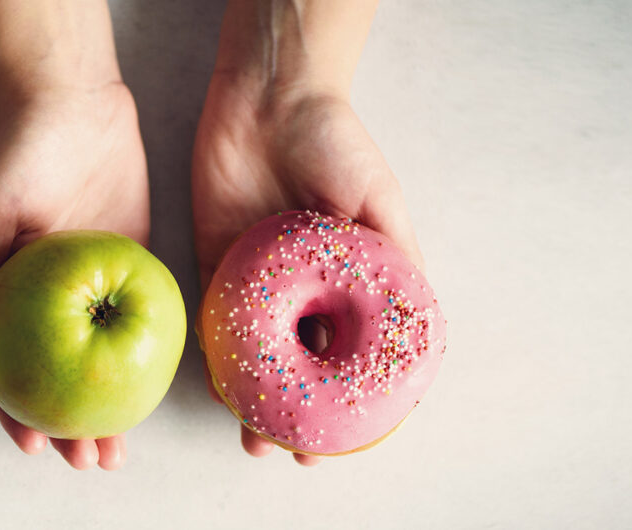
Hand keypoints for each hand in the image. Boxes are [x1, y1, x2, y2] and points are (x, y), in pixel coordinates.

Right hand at [0, 83, 147, 469]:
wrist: (73, 102)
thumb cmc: (19, 151)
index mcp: (10, 292)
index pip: (10, 366)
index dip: (17, 410)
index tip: (35, 445)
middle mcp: (51, 297)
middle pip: (61, 375)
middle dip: (73, 425)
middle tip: (92, 462)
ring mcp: (93, 283)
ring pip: (101, 359)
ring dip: (110, 406)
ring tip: (122, 449)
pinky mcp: (131, 261)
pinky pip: (138, 318)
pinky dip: (142, 358)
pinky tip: (153, 392)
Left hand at [191, 77, 422, 465]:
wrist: (272, 97)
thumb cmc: (337, 145)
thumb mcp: (382, 204)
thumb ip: (398, 260)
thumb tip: (418, 322)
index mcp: (342, 279)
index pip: (345, 351)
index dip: (345, 397)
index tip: (344, 437)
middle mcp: (299, 286)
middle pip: (295, 361)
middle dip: (291, 408)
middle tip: (287, 446)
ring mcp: (255, 277)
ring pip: (252, 351)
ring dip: (250, 396)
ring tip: (252, 434)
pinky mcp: (213, 259)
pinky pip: (212, 315)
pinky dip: (215, 353)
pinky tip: (219, 386)